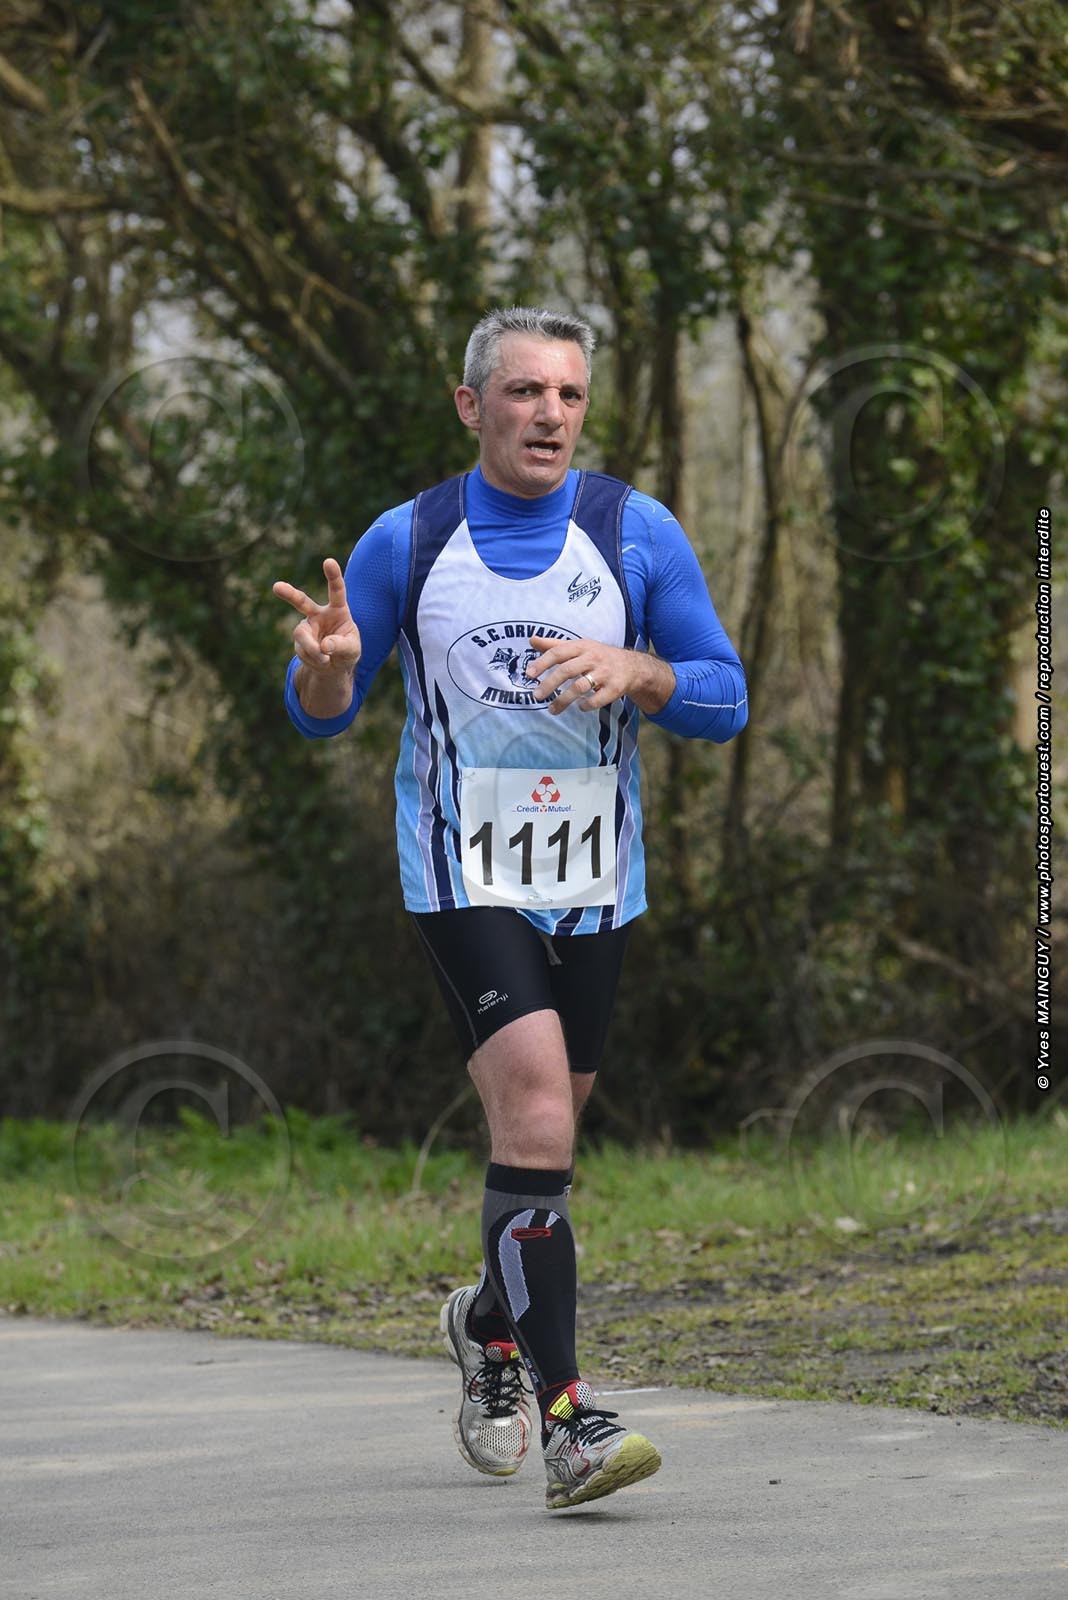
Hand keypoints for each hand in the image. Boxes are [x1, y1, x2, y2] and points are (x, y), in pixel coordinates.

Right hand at [272, 557, 361, 675]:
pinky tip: (321, 661)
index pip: (336, 590)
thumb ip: (341, 646)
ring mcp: (306, 626)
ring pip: (302, 634)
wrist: (333, 667)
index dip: (333, 576)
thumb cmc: (347, 652)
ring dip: (312, 649)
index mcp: (338, 609)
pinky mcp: (299, 640)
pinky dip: (313, 659)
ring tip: (325, 660)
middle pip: (302, 601)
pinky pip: (302, 649)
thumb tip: (323, 646)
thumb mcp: (352, 650)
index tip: (328, 561)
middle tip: (276, 587)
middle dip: (289, 594)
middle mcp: (319, 614)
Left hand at [525, 635, 635, 714]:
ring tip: (551, 710)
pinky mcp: (615, 688)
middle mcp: (593, 658)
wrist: (632, 666)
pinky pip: (597, 699)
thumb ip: (555, 645)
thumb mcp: (579, 647)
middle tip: (536, 695)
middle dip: (550, 684)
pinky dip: (586, 705)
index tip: (529, 674)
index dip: (542, 662)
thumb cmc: (598, 656)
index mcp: (582, 646)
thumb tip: (532, 640)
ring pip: (580, 687)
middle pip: (567, 670)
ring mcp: (605, 673)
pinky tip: (579, 707)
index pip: (558, 652)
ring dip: (563, 700)